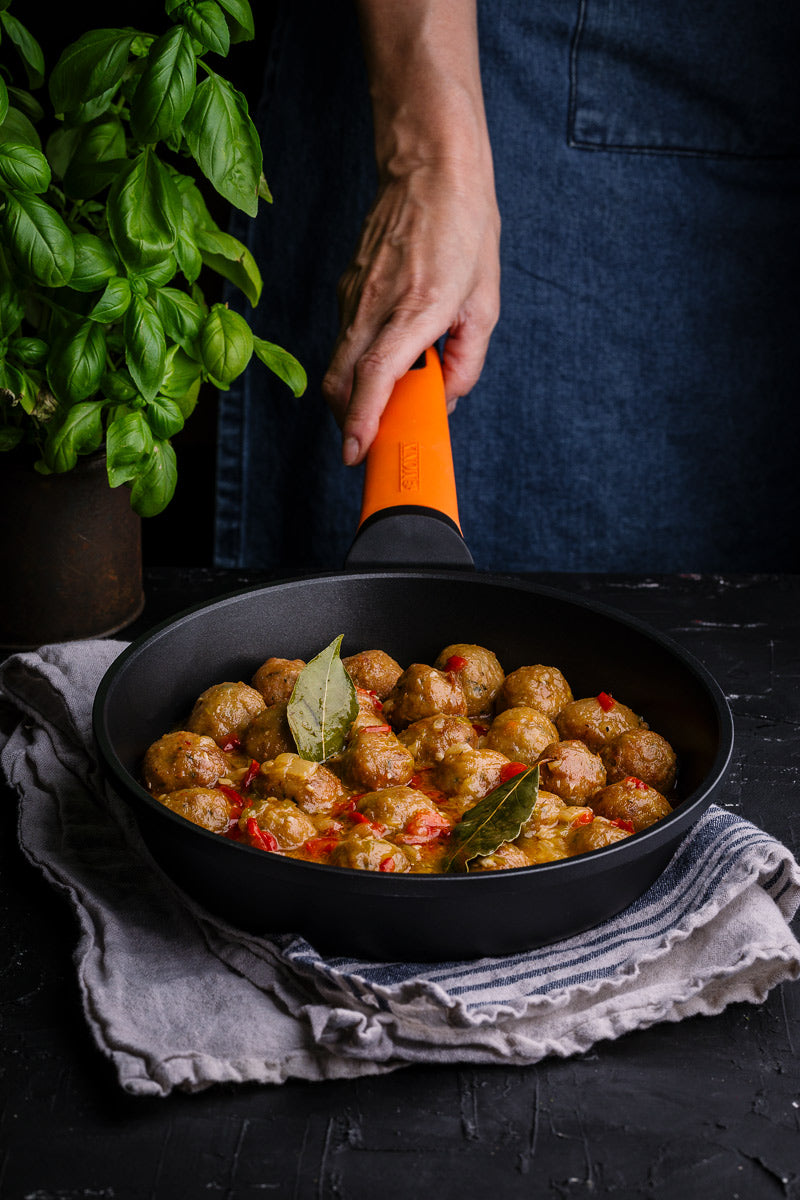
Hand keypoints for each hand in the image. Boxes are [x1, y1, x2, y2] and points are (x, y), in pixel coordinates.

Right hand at [322, 157, 500, 465]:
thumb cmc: (464, 228)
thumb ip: (467, 362)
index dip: (361, 419)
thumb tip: (445, 399)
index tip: (356, 450)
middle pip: (341, 382)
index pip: (374, 375)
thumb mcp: (486, 302)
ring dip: (353, 396)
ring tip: (384, 405)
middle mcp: (374, 305)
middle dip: (350, 422)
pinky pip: (344, 340)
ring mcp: (354, 295)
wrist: (430, 166)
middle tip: (371, 443)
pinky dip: (356, 365)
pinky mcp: (346, 288)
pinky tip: (385, 361)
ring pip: (338, 365)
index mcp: (416, 309)